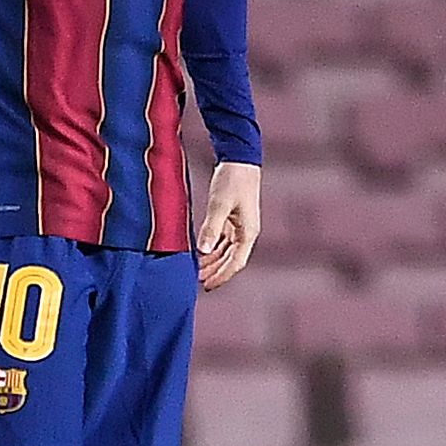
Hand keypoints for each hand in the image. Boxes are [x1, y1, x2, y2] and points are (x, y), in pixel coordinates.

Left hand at [196, 161, 261, 289]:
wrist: (239, 159)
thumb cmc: (233, 180)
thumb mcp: (220, 205)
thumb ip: (211, 228)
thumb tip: (203, 251)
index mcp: (248, 233)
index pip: (235, 263)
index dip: (222, 276)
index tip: (207, 286)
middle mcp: (246, 232)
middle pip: (231, 260)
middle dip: (216, 272)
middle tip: (198, 282)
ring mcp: (239, 226)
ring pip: (226, 251)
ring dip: (213, 262)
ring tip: (197, 271)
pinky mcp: (232, 218)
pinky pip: (222, 240)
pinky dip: (212, 248)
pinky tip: (200, 252)